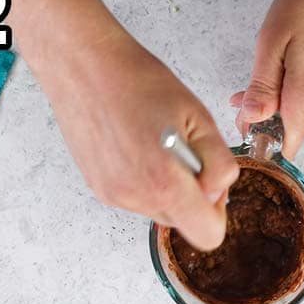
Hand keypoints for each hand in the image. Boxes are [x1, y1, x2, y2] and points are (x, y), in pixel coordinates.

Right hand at [25, 23, 237, 250]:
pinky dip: (143, 178)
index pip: (206, 234)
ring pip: (158, 208)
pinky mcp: (99, 189)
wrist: (85, 69)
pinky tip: (135, 145)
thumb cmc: (138, 83)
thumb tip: (218, 192)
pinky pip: (135, 197)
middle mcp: (136, 198)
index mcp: (164, 183)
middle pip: (181, 222)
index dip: (216, 212)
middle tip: (183, 151)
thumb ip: (218, 163)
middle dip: (190, 193)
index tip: (210, 184)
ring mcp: (114, 196)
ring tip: (154, 143)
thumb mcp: (199, 117)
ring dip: (165, 185)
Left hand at [231, 0, 303, 158]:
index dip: (257, 146)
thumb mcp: (272, 44)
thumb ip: (261, 88)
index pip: (281, 150)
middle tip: (239, 101)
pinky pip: (300, 102)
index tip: (240, 127)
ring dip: (268, 108)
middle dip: (257, 125)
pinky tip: (270, 77)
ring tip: (250, 86)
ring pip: (291, 119)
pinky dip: (281, 97)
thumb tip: (250, 119)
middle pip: (284, 136)